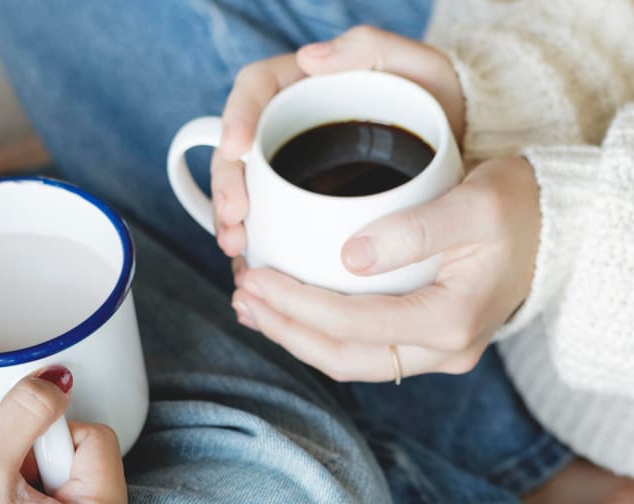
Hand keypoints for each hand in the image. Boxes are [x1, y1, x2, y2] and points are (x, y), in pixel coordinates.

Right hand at [211, 26, 464, 255]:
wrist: (460, 161)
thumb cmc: (438, 109)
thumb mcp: (419, 68)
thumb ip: (373, 48)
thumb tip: (311, 58)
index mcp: (304, 87)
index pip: (255, 89)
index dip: (236, 115)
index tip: (235, 147)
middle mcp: (288, 129)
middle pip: (239, 151)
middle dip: (227, 186)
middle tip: (235, 217)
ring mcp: (289, 172)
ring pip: (245, 194)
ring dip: (231, 224)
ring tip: (239, 249)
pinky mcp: (297, 208)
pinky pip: (265, 226)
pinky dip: (256, 250)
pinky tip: (255, 270)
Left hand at [232, 156, 540, 380]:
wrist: (558, 227)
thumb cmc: (519, 208)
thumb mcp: (476, 204)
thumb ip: (416, 230)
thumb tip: (349, 256)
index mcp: (452, 321)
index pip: (353, 323)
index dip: (295, 305)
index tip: (254, 277)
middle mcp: (443, 351)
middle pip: (342, 356)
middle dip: (284, 328)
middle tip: (241, 294)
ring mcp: (435, 353)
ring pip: (348, 360)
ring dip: (294, 336)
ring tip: (250, 305)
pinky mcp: (425, 342)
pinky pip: (361, 349)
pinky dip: (317, 333)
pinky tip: (287, 311)